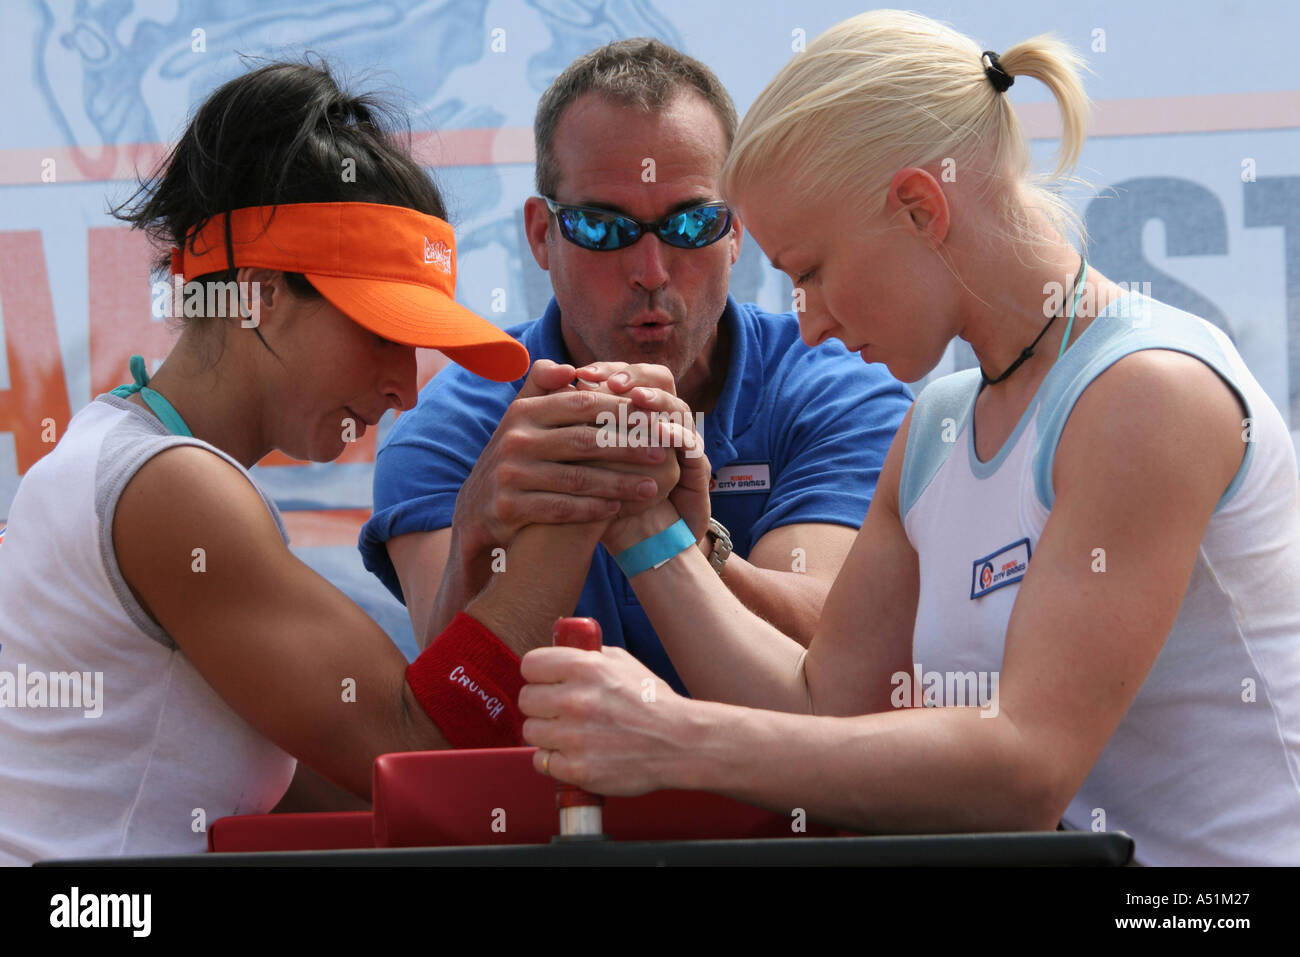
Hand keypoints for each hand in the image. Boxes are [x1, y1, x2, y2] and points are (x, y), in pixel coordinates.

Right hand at [451, 359, 673, 557]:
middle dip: (629, 446)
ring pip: (577, 478)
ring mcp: (509, 475)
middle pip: (584, 441)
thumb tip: (570, 368)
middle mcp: (514, 439)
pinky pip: (561, 508)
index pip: (581, 404)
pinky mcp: (509, 508)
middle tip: (663, 451)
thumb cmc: (515, 458)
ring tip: (652, 487)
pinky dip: (592, 509)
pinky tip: (619, 509)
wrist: (477, 510)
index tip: (655, 418)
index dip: (622, 410)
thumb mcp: (521, 419)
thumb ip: (543, 388)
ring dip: (619, 483)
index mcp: (523, 411)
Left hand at [519, 644, 690, 795]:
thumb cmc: (653, 702)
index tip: (545, 682)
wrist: (680, 742)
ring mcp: (574, 737)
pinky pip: (541, 761)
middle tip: (559, 711)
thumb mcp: (624, 663)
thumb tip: (560, 652)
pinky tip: (574, 754)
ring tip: (570, 734)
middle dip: (541, 705)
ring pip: (531, 732)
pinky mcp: (578, 769)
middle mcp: (575, 700)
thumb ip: (588, 655)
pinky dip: (554, 760)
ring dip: (547, 733)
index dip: (538, 674)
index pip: (530, 665)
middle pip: (526, 700)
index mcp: (585, 667)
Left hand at [572, 362, 710, 546]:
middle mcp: (661, 421)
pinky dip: (678, 434)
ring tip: (638, 398)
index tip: (582, 374)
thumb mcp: (576, 457)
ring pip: (678, 407)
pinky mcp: (696, 468)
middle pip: (660, 381)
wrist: (628, 538)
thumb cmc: (591, 496)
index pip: (630, 376)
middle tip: (612, 381)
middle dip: (635, 378)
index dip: (610, 372)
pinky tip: (661, 432)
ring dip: (660, 400)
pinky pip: (692, 444)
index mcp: (633, 413)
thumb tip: (549, 381)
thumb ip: (570, 421)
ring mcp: (682, 444)